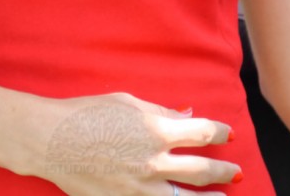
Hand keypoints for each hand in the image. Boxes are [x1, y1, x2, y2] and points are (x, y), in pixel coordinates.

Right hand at [39, 92, 240, 194]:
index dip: (219, 133)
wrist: (52, 140)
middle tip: (237, 173)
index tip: (228, 134)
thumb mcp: (128, 102)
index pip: (201, 133)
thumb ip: (161, 111)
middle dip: (223, 172)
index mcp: (157, 130)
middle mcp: (154, 162)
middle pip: (201, 171)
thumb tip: (186, 115)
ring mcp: (140, 188)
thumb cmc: (88, 112)